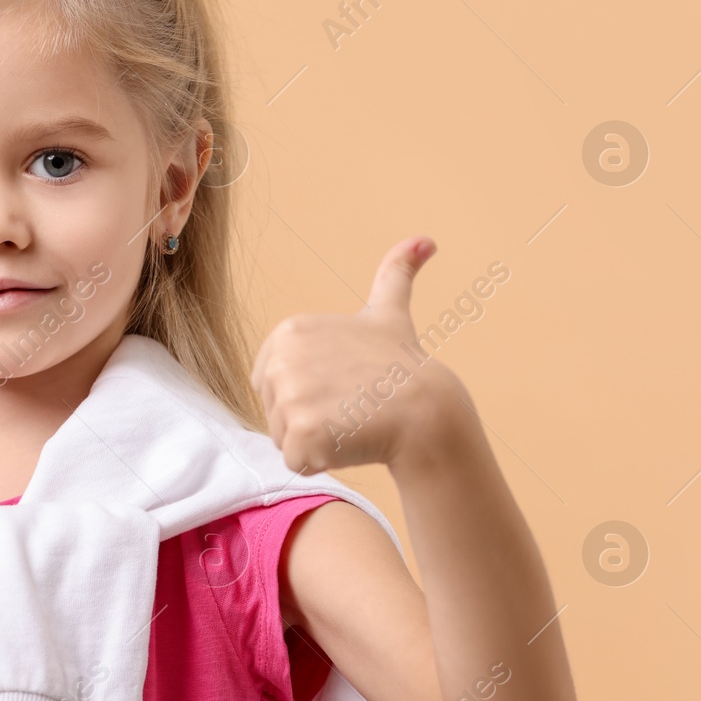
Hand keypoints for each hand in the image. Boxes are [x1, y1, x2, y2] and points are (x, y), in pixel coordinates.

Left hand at [249, 236, 455, 473]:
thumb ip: (395, 274)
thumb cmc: (404, 366)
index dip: (309, 393)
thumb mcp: (389, 312)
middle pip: (275, 411)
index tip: (344, 384)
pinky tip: (349, 440)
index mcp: (288, 332)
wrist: (428, 410)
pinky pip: (296, 461)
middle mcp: (281, 359)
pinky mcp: (301, 432)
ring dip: (315, 441)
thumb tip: (426, 239)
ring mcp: (290, 395)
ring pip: (284, 438)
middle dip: (310, 418)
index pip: (272, 383)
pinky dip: (321, 461)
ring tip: (352, 421)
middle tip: (351, 405)